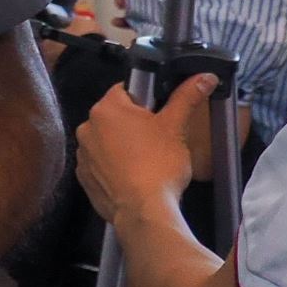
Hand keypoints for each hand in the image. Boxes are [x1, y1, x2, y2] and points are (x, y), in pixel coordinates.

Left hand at [75, 76, 213, 227]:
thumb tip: (204, 77)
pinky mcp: (84, 177)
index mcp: (105, 109)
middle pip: (115, 116)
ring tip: (147, 160)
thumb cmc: (159, 164)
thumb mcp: (175, 126)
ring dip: (123, 145)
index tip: (159, 112)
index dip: (145, 98)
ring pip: (107, 140)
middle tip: (158, 138)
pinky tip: (133, 175)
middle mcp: (86, 128)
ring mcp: (82, 154)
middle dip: (134, 123)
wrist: (144, 210)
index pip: (124, 90)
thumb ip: (187, 97)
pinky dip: (114, 166)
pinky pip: (101, 163)